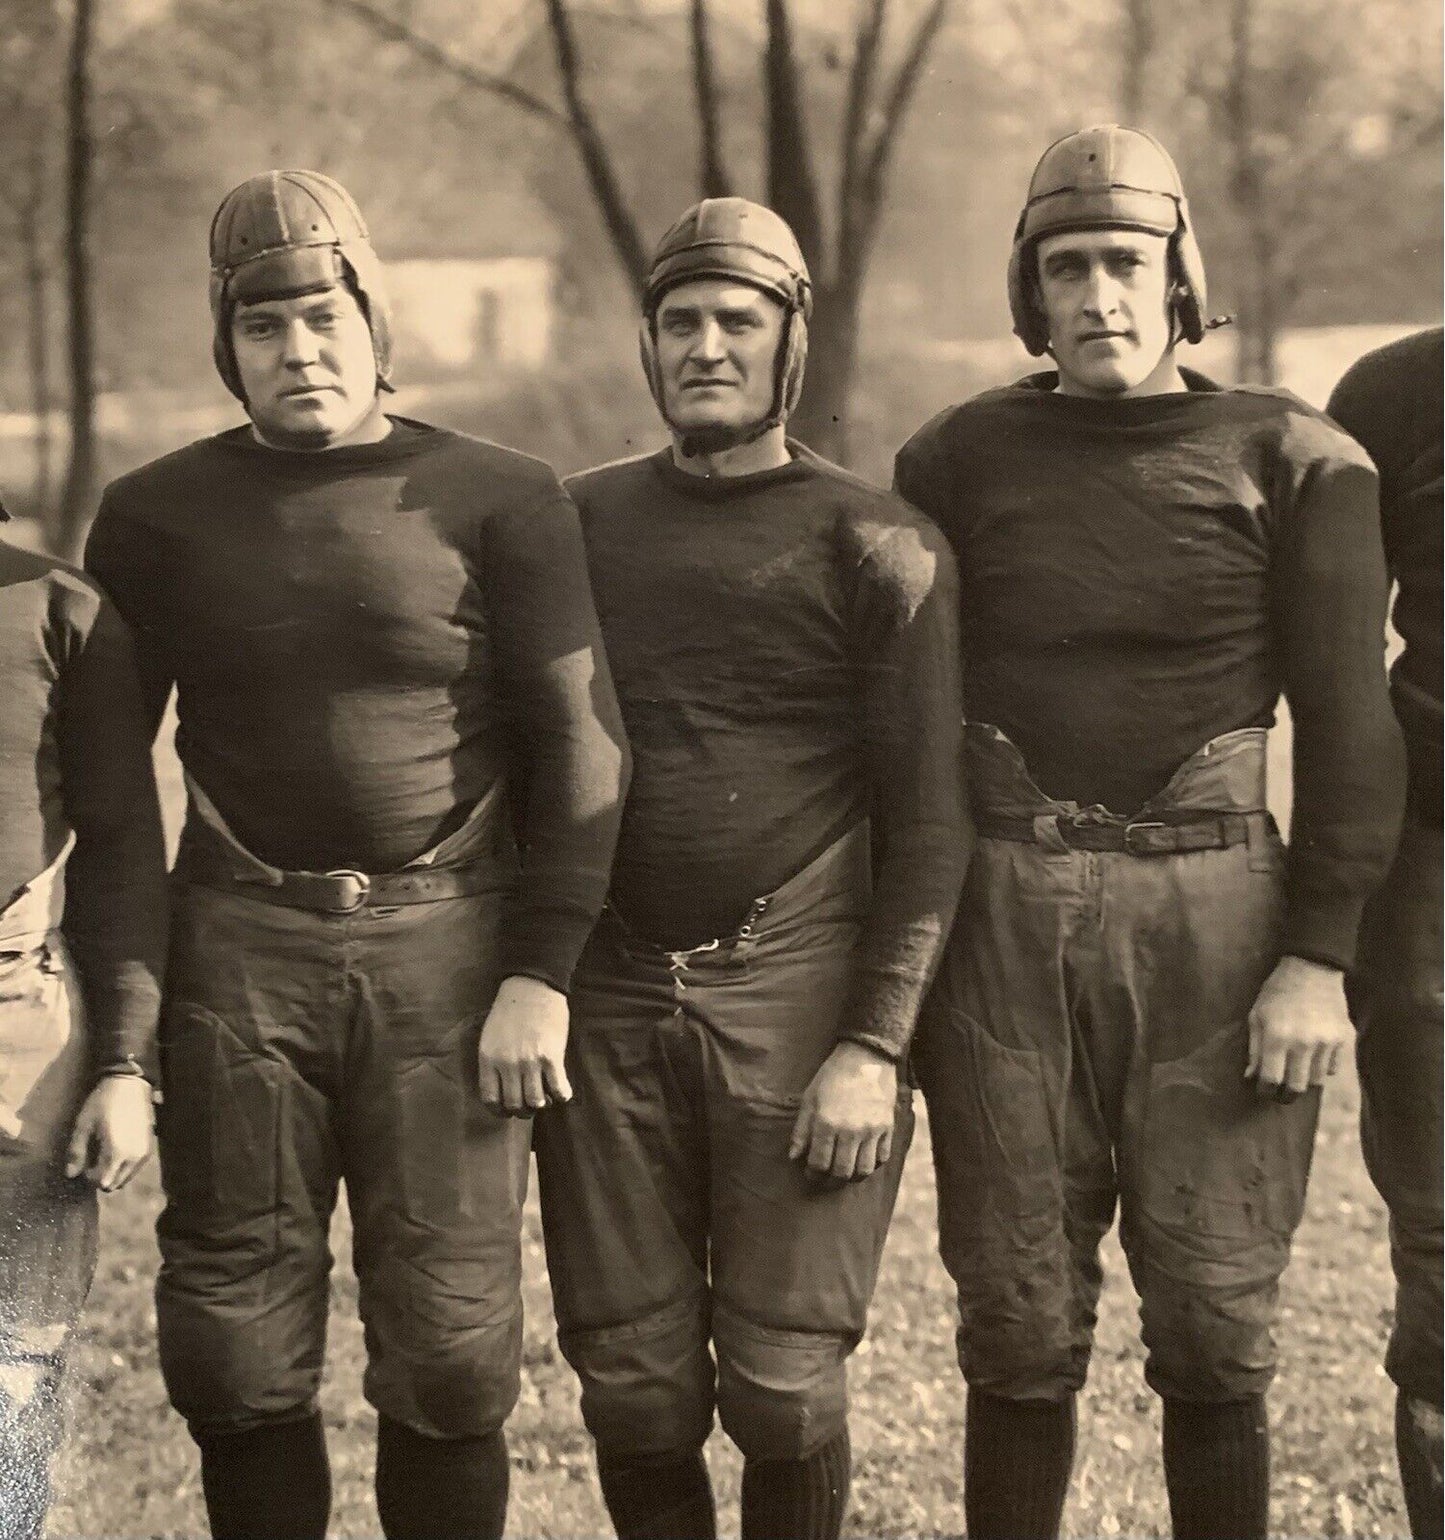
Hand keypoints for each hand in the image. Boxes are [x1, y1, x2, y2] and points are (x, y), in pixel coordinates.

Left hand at [65, 1076, 153, 1189]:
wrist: (130, 1083)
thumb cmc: (103, 1102)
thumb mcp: (84, 1125)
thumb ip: (77, 1152)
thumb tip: (71, 1175)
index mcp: (117, 1153)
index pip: (103, 1182)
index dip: (90, 1178)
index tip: (85, 1165)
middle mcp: (134, 1157)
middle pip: (116, 1183)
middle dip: (103, 1177)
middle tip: (93, 1161)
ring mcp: (144, 1153)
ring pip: (127, 1177)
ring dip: (115, 1172)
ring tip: (105, 1155)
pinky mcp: (150, 1146)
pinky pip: (136, 1167)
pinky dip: (125, 1165)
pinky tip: (118, 1150)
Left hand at [477, 975, 571, 1116]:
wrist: (532, 986)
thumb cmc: (509, 1009)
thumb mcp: (490, 1036)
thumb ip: (493, 1061)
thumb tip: (501, 1085)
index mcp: (488, 1059)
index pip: (490, 1098)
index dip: (500, 1111)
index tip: (507, 1111)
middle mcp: (507, 1065)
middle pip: (514, 1104)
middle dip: (522, 1111)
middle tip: (529, 1107)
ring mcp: (530, 1062)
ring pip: (536, 1101)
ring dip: (541, 1105)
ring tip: (545, 1099)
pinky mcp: (552, 1057)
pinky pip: (558, 1089)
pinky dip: (561, 1096)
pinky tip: (562, 1093)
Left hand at [789, 1042, 897, 1182]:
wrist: (866, 1057)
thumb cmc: (833, 1076)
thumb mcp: (810, 1098)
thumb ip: (801, 1130)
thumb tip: (794, 1157)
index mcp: (827, 1123)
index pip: (819, 1163)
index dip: (813, 1174)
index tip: (810, 1173)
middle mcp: (850, 1131)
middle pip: (841, 1172)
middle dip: (830, 1180)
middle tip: (826, 1178)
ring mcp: (872, 1131)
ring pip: (864, 1170)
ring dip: (852, 1177)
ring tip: (845, 1172)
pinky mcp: (888, 1128)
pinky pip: (882, 1158)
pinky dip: (872, 1165)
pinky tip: (862, 1159)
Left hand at [1246, 954, 1349, 1101]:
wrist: (1312, 969)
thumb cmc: (1277, 991)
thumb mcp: (1257, 1015)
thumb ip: (1254, 1048)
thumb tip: (1251, 1076)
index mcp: (1277, 1038)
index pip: (1271, 1079)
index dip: (1265, 1090)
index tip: (1263, 1091)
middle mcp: (1303, 1045)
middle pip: (1296, 1087)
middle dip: (1286, 1094)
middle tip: (1281, 1091)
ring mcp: (1327, 1043)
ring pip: (1316, 1080)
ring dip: (1304, 1079)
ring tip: (1297, 1071)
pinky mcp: (1344, 1040)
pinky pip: (1333, 1067)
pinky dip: (1322, 1067)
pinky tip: (1314, 1057)